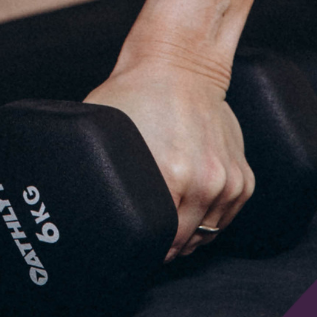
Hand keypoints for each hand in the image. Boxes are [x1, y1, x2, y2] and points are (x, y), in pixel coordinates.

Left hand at [84, 63, 254, 260]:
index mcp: (173, 175)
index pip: (159, 239)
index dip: (142, 250)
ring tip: (166, 234)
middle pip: (183, 243)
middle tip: (144, 246)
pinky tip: (189, 219)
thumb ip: (96, 169)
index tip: (131, 250)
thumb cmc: (138, 94)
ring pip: (207, 235)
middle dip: (162, 249)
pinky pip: (225, 219)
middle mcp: (206, 183)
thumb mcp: (105, 132)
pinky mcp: (243, 178)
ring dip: (188, 240)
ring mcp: (229, 182)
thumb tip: (72, 196)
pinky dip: (209, 223)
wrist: (181, 66)